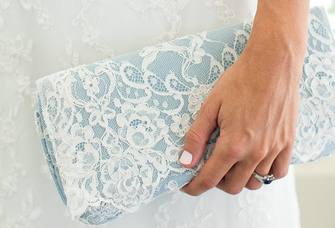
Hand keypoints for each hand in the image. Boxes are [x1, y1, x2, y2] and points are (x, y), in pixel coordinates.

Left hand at [179, 44, 302, 194]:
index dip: (195, 187)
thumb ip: (197, 136)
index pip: (210, 178)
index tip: (188, 187)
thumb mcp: (210, 106)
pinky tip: (255, 161)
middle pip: (233, 186)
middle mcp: (255, 152)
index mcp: (233, 144)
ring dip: (239, 178)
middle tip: (209, 169)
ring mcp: (273, 149)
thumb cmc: (241, 81)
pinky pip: (278, 172)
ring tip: (231, 164)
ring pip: (255, 182)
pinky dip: (264, 173)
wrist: (272, 64)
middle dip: (216, 182)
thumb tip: (185, 161)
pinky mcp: (287, 142)